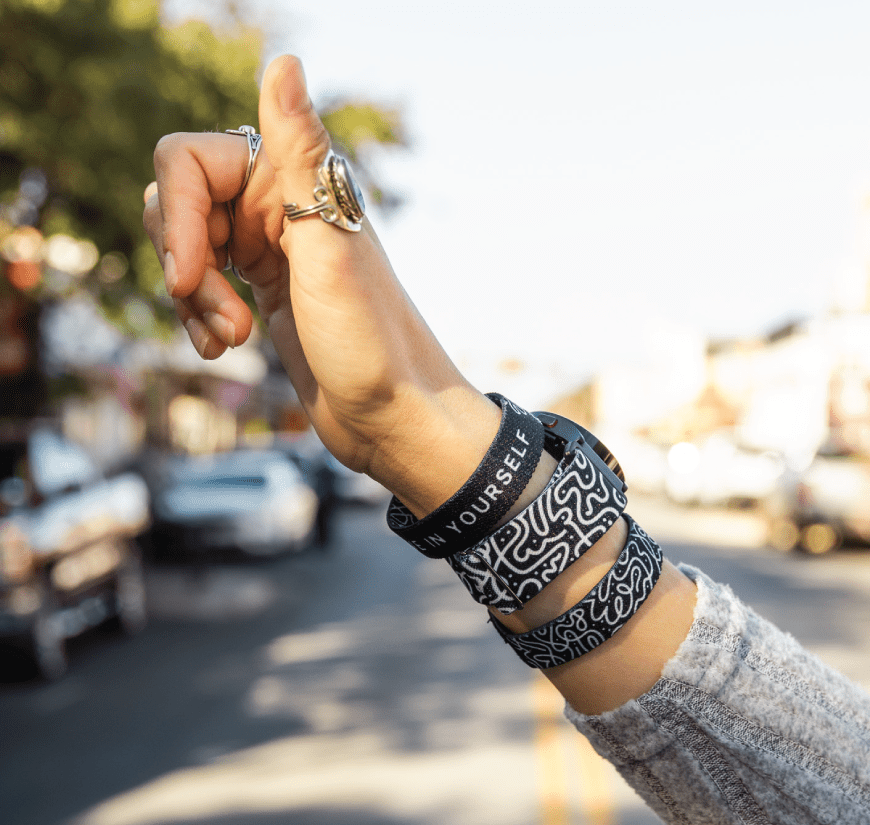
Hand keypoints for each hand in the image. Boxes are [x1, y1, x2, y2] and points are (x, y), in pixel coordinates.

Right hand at [143, 55, 497, 514]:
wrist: (393, 420)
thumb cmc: (372, 345)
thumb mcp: (331, 251)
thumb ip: (302, 159)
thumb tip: (286, 60)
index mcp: (299, 183)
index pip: (189, 160)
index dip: (177, 215)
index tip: (188, 275)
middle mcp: (280, 206)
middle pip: (179, 203)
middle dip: (183, 262)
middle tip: (220, 316)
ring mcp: (268, 248)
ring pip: (185, 247)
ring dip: (191, 297)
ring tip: (230, 339)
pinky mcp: (262, 290)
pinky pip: (201, 284)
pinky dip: (199, 316)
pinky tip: (224, 346)